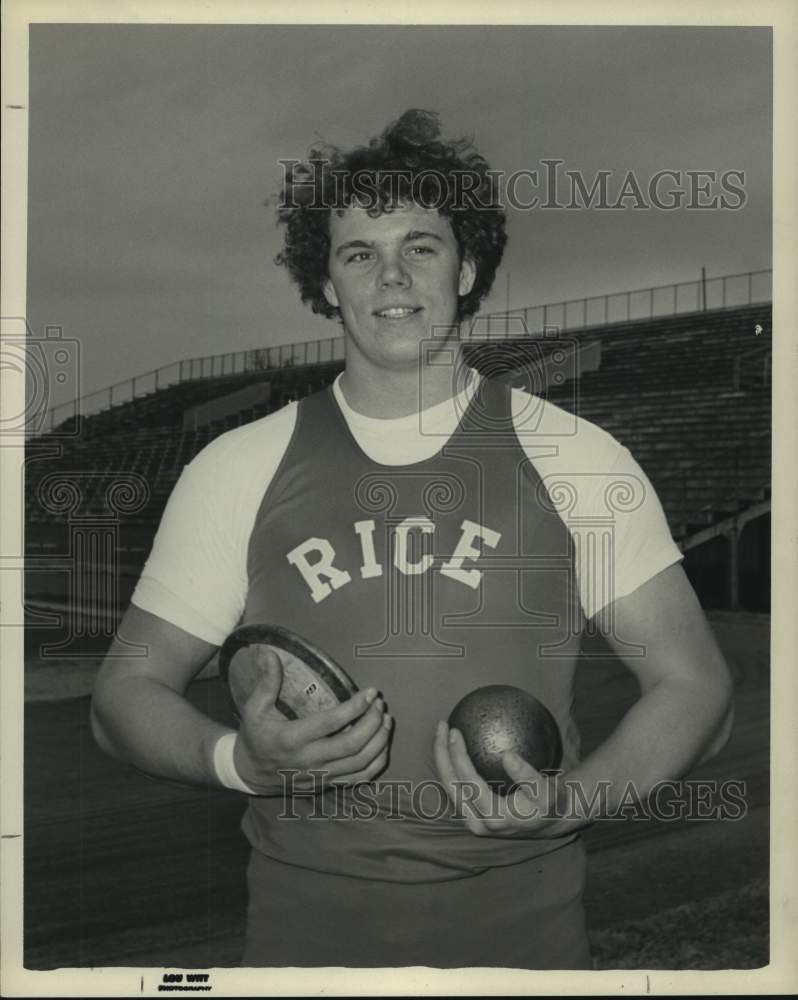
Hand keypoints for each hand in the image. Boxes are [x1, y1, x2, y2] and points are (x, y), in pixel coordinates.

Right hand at [233, 649, 391, 794]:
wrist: (250, 774)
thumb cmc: (255, 737)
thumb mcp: (255, 709)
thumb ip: (266, 681)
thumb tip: (268, 652)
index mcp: (292, 738)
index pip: (331, 723)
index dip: (355, 707)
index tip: (371, 691)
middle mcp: (310, 760)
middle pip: (352, 745)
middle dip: (372, 723)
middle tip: (380, 704)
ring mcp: (321, 775)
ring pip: (360, 763)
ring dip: (379, 741)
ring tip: (386, 719)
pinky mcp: (328, 784)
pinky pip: (360, 778)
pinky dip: (377, 762)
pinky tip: (382, 743)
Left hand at [433, 721, 580, 838]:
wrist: (549, 822)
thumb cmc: (549, 803)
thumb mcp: (547, 792)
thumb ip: (528, 776)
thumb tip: (507, 756)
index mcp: (494, 817)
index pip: (469, 783)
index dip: (458, 757)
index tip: (455, 730)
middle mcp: (478, 823)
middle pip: (450, 785)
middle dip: (441, 754)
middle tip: (442, 725)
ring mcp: (472, 821)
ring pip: (448, 786)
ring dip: (442, 758)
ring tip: (441, 730)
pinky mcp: (471, 815)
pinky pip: (455, 786)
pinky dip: (450, 765)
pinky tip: (451, 743)